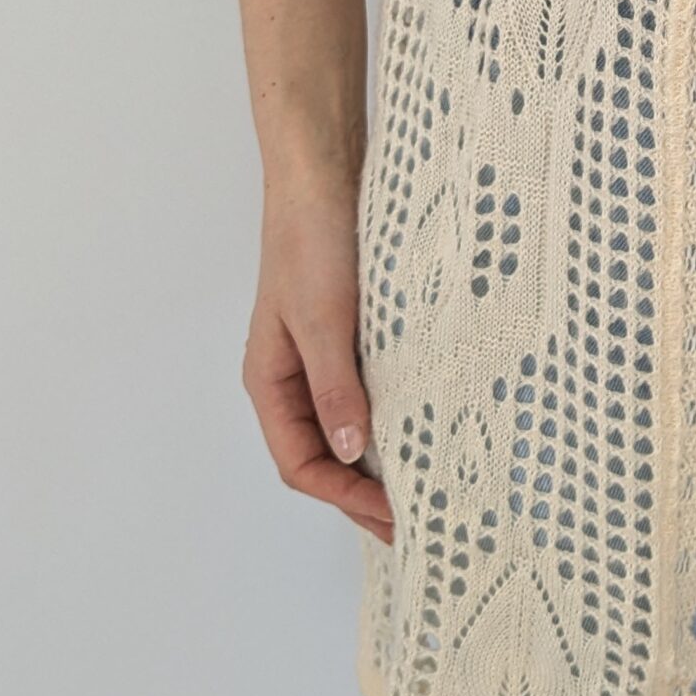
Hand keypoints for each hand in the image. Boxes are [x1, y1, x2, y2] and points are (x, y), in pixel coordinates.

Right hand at [242, 168, 392, 542]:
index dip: (344, 498)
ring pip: (347, 427)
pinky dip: (393, 416)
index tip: (394, 515)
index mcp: (270, 381)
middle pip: (323, 456)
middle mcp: (293, 377)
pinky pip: (368, 392)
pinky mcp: (351, 336)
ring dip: (380, 459)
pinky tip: (426, 425)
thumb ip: (335, 385)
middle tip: (417, 519)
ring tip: (426, 485)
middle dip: (363, 493)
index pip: (300, 464)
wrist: (324, 176)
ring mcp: (322, 358)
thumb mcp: (324, 319)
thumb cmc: (312, 242)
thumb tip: (350, 450)